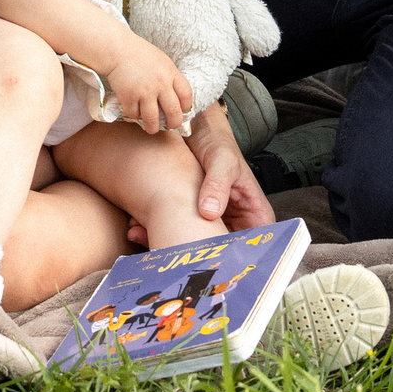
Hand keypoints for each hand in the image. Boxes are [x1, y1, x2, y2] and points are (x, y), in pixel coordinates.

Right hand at [105, 41, 193, 135]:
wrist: (118, 50)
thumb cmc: (140, 54)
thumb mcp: (162, 62)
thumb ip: (170, 77)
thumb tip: (176, 97)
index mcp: (171, 73)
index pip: (186, 95)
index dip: (186, 106)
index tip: (182, 110)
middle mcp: (160, 84)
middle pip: (173, 112)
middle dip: (174, 123)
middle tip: (171, 125)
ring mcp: (144, 92)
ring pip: (153, 119)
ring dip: (153, 127)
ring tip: (151, 128)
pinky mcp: (128, 97)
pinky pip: (134, 114)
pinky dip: (134, 115)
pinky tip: (134, 110)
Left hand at [130, 104, 271, 245]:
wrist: (194, 130)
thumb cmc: (218, 143)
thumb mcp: (222, 161)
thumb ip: (217, 184)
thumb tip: (210, 212)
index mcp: (255, 215)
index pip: (251, 247)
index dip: (233, 259)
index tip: (208, 260)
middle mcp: (235, 225)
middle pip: (220, 252)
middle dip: (194, 256)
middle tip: (170, 259)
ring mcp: (212, 224)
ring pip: (194, 245)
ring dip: (171, 245)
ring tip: (145, 242)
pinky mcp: (189, 220)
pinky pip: (177, 232)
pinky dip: (157, 232)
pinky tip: (137, 230)